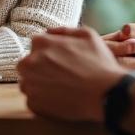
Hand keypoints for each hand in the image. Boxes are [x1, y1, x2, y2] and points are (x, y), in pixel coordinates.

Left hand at [18, 26, 134, 121]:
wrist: (106, 94)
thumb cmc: (99, 63)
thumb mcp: (87, 34)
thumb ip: (64, 30)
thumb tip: (49, 32)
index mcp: (40, 43)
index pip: (37, 43)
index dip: (51, 50)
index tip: (62, 58)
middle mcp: (28, 63)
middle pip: (29, 63)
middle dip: (41, 66)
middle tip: (62, 73)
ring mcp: (29, 85)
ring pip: (29, 81)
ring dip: (41, 82)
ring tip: (63, 86)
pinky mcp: (34, 104)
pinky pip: (34, 99)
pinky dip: (44, 99)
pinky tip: (62, 97)